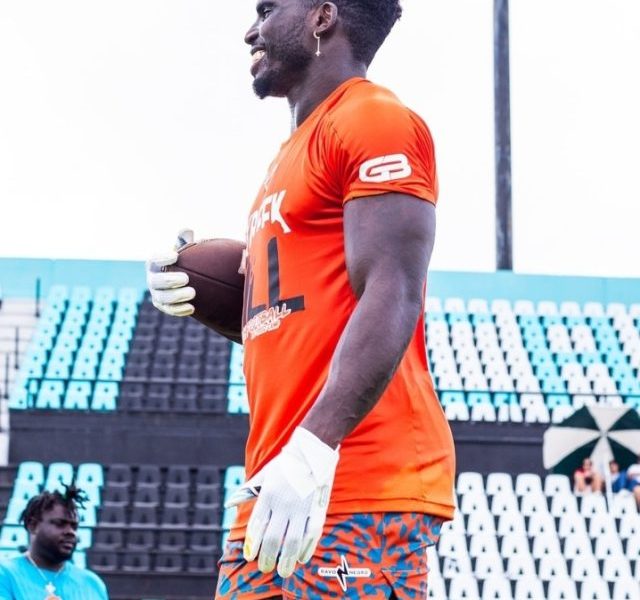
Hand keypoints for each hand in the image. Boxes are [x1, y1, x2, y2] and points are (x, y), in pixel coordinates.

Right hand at [146, 229, 195, 316]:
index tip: (175, 256)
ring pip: (162, 298)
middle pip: (156, 282)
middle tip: (186, 278)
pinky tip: (192, 308)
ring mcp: (157, 294)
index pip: (154, 260)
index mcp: (154, 264)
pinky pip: (170, 310)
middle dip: (169, 280)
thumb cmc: (184, 261)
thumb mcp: (185, 250)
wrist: (188, 280)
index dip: (162, 258)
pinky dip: (180, 310)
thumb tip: (186, 231)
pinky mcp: (164, 307)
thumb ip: (184, 240)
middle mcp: (152, 279)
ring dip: (176, 297)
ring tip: (193, 293)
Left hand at [225, 427, 338, 577]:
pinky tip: (300, 558)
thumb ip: (248, 491)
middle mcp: (283, 504)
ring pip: (291, 543)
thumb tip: (229, 503)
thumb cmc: (286, 464)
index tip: (250, 557)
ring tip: (283, 572)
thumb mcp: (264, 475)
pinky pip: (311, 536)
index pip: (256, 527)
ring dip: (286, 561)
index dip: (252, 545)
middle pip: (272, 539)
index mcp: (268, 495)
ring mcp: (301, 508)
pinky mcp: (317, 510)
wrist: (313, 451)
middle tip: (264, 568)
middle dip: (267, 558)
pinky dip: (305, 550)